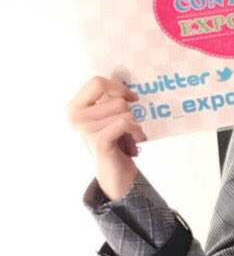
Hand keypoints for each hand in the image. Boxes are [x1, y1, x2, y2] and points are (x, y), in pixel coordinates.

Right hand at [68, 76, 143, 200]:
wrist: (114, 173)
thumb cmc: (113, 142)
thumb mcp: (107, 117)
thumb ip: (109, 100)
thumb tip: (125, 87)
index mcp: (74, 107)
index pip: (97, 82)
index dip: (118, 87)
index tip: (131, 97)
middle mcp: (75, 117)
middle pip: (116, 100)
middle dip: (130, 113)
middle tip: (127, 128)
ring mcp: (85, 130)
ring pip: (124, 112)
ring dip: (135, 125)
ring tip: (130, 136)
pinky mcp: (98, 141)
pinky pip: (125, 123)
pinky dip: (136, 131)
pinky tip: (137, 140)